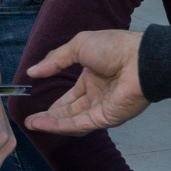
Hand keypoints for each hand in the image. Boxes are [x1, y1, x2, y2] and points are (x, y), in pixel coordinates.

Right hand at [24, 30, 148, 135]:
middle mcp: (97, 94)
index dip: (55, 103)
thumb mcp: (79, 45)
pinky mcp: (106, 118)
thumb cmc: (114, 47)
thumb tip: (32, 71)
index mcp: (93, 76)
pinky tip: (42, 125)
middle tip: (30, 120)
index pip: (71, 94)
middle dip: (50, 116)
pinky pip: (79, 124)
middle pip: (70, 110)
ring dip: (51, 123)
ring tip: (31, 124)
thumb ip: (55, 60)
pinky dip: (60, 125)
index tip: (37, 108)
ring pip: (72, 119)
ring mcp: (102, 107)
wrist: (139, 59)